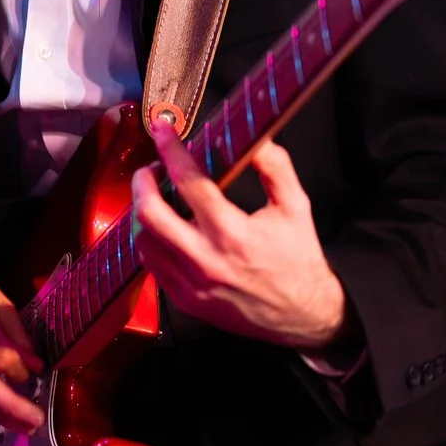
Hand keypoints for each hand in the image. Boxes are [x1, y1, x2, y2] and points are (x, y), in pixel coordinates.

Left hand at [130, 122, 347, 348]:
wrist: (302, 315)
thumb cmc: (298, 258)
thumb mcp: (295, 207)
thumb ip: (275, 167)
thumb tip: (256, 138)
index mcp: (234, 234)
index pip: (190, 183)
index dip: (171, 150)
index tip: (163, 130)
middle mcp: (206, 261)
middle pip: (150, 214)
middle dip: (142, 181)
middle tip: (151, 168)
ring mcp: (191, 284)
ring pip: (143, 241)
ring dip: (143, 212)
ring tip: (157, 196)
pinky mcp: (185, 301)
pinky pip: (152, 265)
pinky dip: (152, 241)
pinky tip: (165, 228)